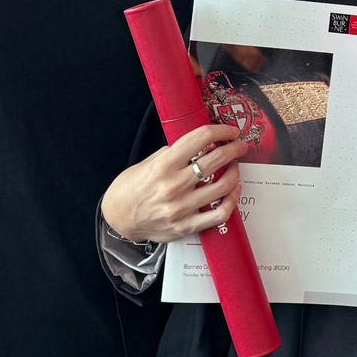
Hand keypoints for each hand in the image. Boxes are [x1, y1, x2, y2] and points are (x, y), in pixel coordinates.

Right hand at [100, 124, 249, 244]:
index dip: (220, 131)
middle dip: (234, 149)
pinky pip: (219, 214)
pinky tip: (233, 193)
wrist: (118, 218)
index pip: (200, 138)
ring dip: (234, 173)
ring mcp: (182, 208)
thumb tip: (198, 145)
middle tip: (239, 146)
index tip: (229, 131)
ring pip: (223, 186)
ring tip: (234, 168)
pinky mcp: (186, 226)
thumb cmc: (131, 188)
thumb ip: (172, 154)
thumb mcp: (147, 163)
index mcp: (164, 165)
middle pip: (216, 160)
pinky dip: (232, 201)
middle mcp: (174, 185)